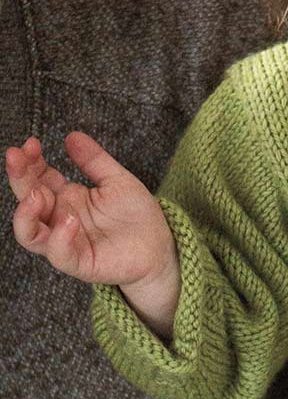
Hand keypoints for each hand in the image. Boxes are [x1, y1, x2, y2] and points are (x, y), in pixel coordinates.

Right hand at [5, 133, 177, 334]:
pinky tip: (70, 219)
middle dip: (19, 179)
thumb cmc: (136, 214)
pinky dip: (59, 238)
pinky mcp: (80, 263)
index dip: (29, 162)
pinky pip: (60, 254)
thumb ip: (94, 160)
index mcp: (65, 198)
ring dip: (26, 213)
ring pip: (30, 234)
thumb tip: (72, 136)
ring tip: (37, 193)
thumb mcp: (117, 180)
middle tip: (17, 157)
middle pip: (27, 201)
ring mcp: (67, 242)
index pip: (36, 178)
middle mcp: (59, 219)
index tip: (30, 143)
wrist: (160, 245)